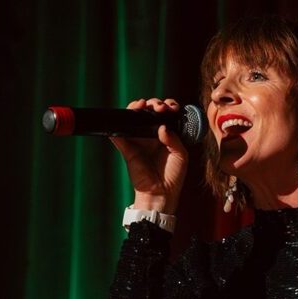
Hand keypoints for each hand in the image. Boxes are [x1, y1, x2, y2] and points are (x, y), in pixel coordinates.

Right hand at [110, 98, 187, 212]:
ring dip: (136, 108)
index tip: (171, 107)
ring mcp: (139, 141)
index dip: (168, 106)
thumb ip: (174, 138)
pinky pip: (119, 136)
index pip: (165, 115)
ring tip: (142, 105)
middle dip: (154, 104)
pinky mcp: (128, 149)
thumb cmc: (173, 176)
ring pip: (133, 119)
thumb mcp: (181, 155)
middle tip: (159, 107)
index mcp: (166, 136)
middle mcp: (152, 136)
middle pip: (149, 113)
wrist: (161, 194)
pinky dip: (116, 126)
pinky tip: (122, 118)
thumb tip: (162, 126)